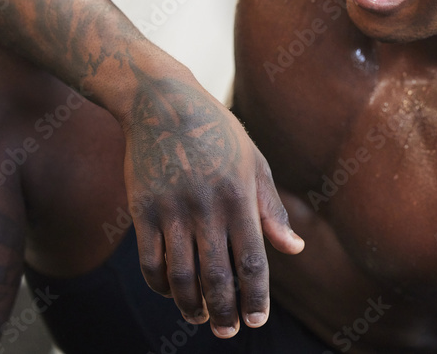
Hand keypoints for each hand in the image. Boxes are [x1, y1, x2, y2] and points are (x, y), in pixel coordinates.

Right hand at [120, 79, 303, 337]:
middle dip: (225, 311)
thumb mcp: (254, 163)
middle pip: (216, 275)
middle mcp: (207, 207)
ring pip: (181, 275)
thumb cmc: (218, 133)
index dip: (255, 297)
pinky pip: (149, 260)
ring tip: (201, 318)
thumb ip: (271, 210)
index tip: (257, 321)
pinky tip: (172, 292)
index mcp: (240, 196)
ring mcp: (171, 209)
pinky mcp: (142, 209)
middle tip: (229, 332)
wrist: (162, 104)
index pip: (252, 261)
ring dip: (191, 305)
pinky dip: (160, 284)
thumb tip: (294, 249)